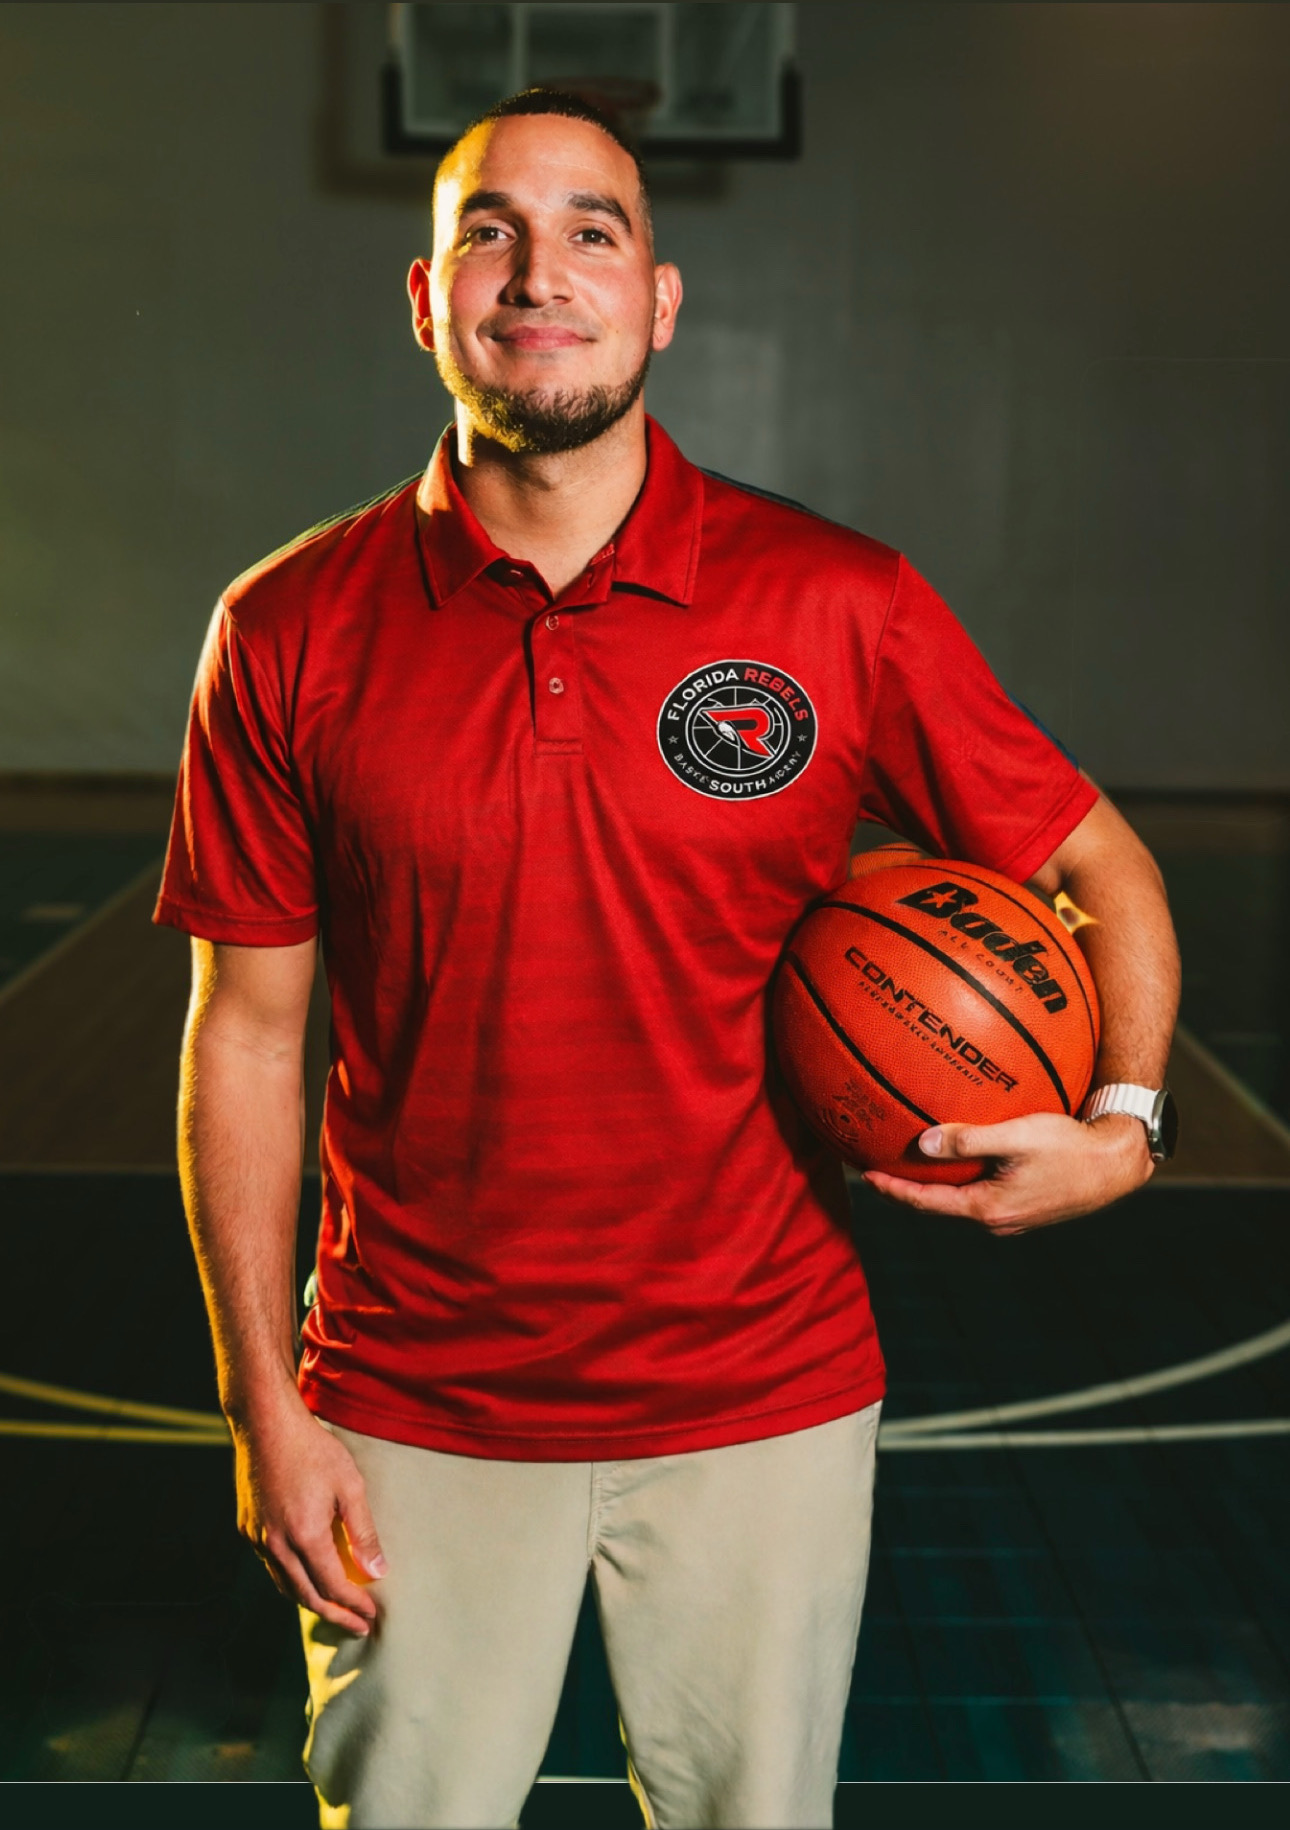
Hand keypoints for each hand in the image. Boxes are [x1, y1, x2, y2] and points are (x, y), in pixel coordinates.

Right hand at [231, 1392, 386, 1634]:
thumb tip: (378, 1570)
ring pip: (284, 1585)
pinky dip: (291, 1580)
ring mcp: (257, 1537)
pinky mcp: (247, 1527)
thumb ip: (363, 1531)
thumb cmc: (313, 1449)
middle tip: (357, 1626)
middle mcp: (276, 1544)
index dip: (353, 1605)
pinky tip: (306, 1576)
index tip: (372, 1614)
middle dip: (334, 1615)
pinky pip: (271, 1566)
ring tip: (335, 1609)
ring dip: (311, 1601)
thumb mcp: (350, 1485)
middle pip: (306, 1596)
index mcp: (305, 1535)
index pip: (332, 1586)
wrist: (266, 1423)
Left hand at [863, 1111, 1152, 1234]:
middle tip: (880, 1170)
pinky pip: (984, 1192)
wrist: (1118, 1164)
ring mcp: (1014, 1217)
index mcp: (989, 1209)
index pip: (926, 1203)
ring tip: (913, 1165)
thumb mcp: (1016, 1137)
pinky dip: (963, 1178)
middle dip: (908, 1189)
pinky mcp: (1028, 1205)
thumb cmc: (1070, 1146)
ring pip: (963, 1200)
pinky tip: (962, 1157)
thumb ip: (968, 1139)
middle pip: (940, 1205)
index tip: (866, 1178)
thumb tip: (922, 1142)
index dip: (893, 1191)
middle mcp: (998, 1220)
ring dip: (937, 1184)